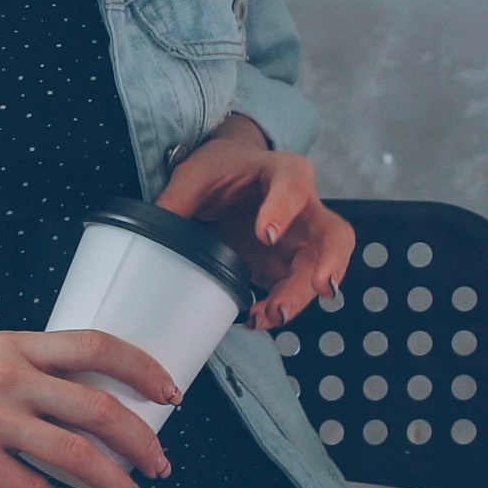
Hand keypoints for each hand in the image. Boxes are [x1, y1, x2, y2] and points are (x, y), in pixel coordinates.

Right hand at [0, 330, 180, 487]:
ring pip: (79, 452)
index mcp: (10, 346)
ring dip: (116, 481)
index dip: (144, 368)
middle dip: (143, 440)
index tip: (170, 392)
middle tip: (161, 464)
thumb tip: (69, 407)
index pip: (98, 345)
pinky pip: (36, 487)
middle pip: (101, 405)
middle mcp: (6, 376)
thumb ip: (17, 377)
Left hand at [160, 115, 353, 327]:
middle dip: (329, 262)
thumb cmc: (222, 168)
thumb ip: (178, 199)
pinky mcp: (289, 265)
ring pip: (319, 270)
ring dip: (300, 296)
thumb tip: (154, 230)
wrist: (232, 175)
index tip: (264, 234)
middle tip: (320, 287)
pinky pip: (296, 289)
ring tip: (271, 316)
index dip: (283, 209)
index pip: (293, 186)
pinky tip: (257, 318)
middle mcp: (305, 208)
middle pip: (334, 234)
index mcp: (283, 173)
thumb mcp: (196, 174)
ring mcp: (301, 240)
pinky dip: (280, 307)